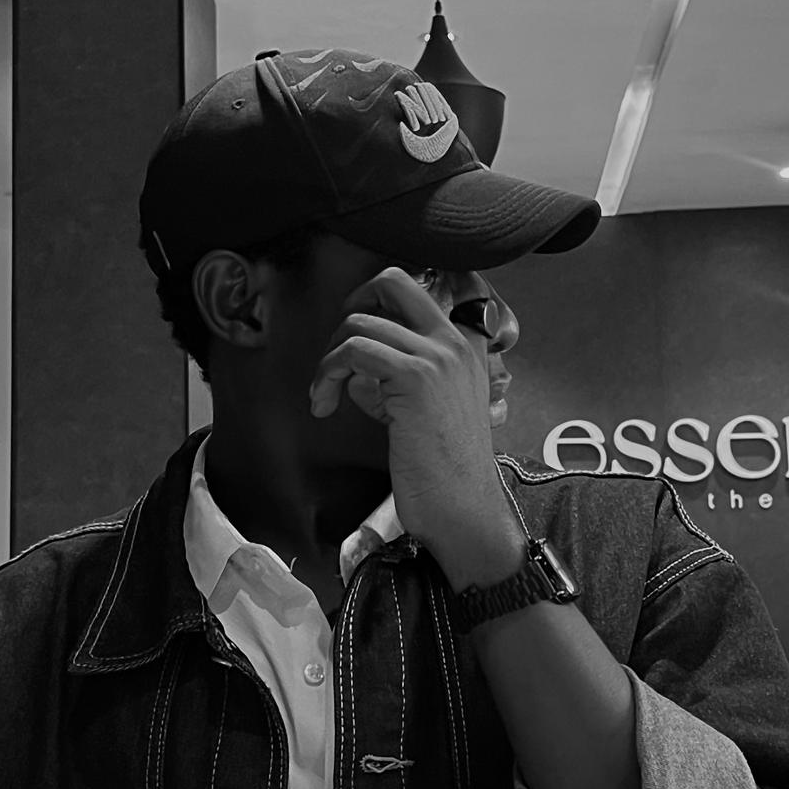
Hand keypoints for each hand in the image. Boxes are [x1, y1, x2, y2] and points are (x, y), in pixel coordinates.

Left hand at [310, 268, 523, 589]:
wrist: (464, 508)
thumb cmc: (443, 470)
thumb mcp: (429, 409)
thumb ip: (400, 377)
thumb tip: (357, 369)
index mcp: (465, 344)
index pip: (419, 288)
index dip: (377, 305)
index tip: (357, 344)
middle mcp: (455, 340)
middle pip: (392, 280)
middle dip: (352, 304)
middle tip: (338, 348)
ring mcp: (438, 355)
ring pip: (360, 320)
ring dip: (328, 357)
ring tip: (324, 393)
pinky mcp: (415, 377)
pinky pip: (353, 350)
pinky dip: (327, 373)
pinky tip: (324, 404)